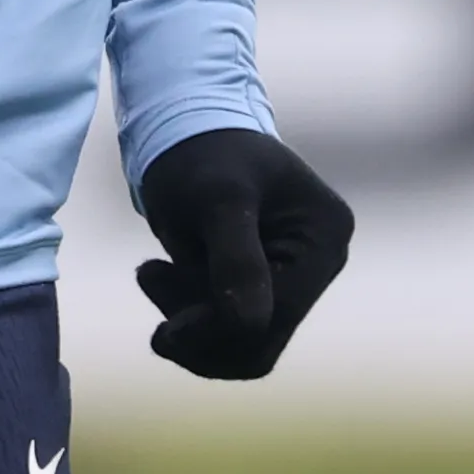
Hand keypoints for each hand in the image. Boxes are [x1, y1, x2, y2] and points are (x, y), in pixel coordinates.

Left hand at [134, 127, 352, 381]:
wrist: (185, 130)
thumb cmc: (202, 153)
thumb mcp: (215, 198)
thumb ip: (234, 259)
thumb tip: (251, 326)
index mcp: (326, 236)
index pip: (278, 313)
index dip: (217, 327)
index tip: (160, 321)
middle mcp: (322, 262)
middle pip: (262, 339)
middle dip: (200, 327)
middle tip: (147, 275)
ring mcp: (297, 278)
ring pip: (242, 344)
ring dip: (188, 322)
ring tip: (151, 271)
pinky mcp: (266, 287)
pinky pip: (230, 332)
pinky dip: (189, 318)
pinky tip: (159, 275)